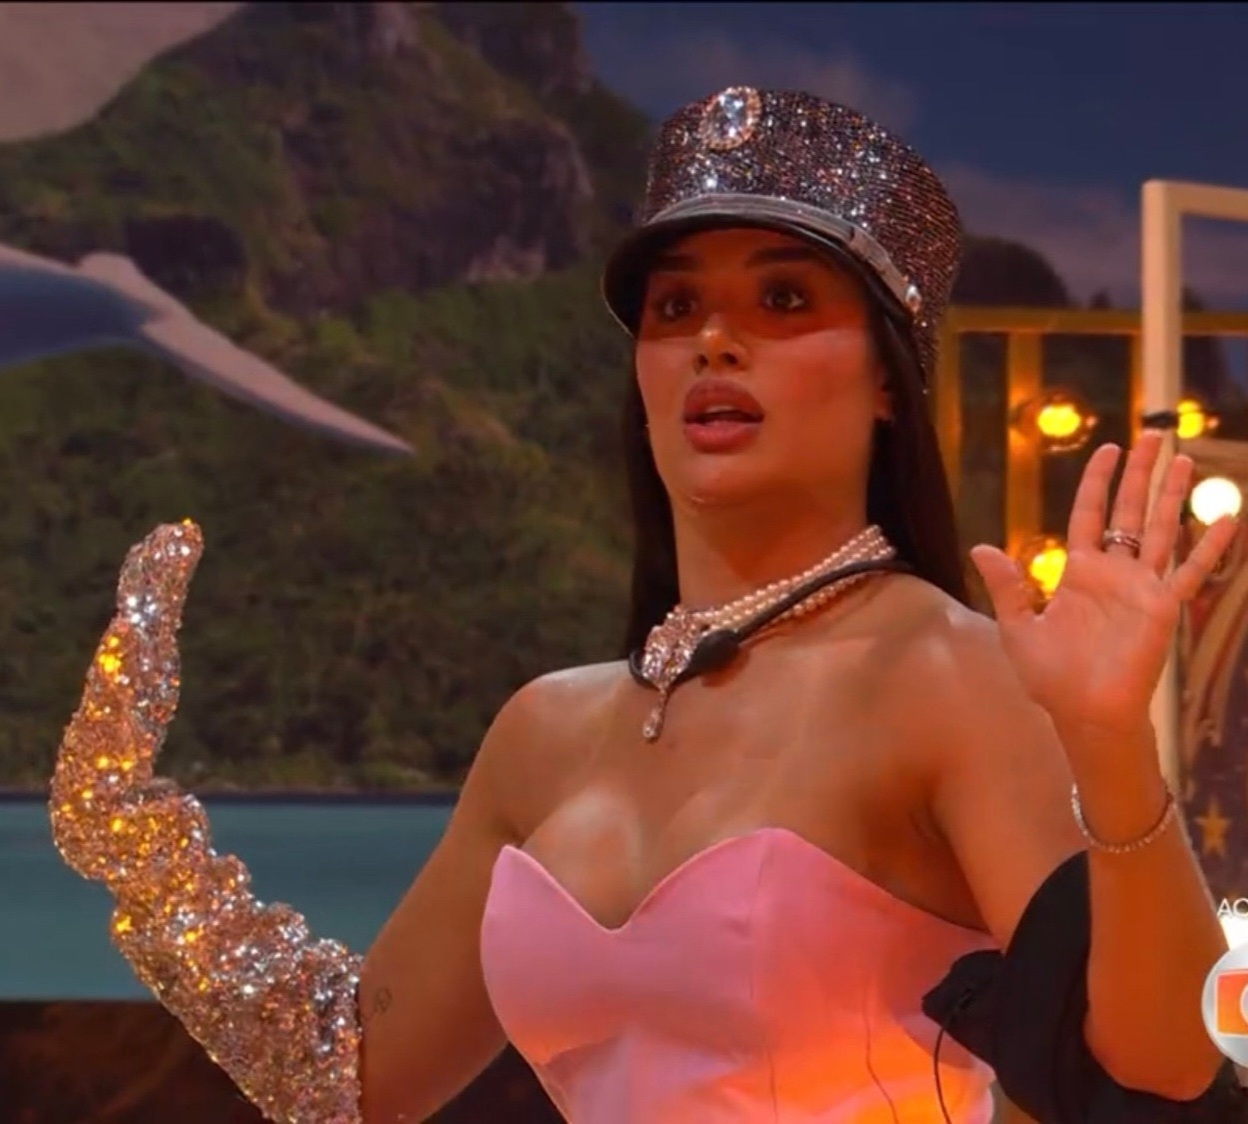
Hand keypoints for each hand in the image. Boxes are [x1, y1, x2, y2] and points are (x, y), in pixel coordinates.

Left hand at [970, 431, 1237, 746]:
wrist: (1082, 711)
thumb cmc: (1050, 676)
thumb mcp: (1017, 626)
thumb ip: (1007, 585)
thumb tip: (981, 547)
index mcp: (1078, 573)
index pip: (1089, 514)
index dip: (1097, 482)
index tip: (1108, 449)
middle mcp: (1113, 573)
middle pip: (1128, 510)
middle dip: (1139, 473)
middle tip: (1152, 434)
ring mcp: (1142, 587)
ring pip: (1161, 529)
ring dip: (1172, 495)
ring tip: (1185, 458)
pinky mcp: (1164, 607)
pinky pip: (1192, 571)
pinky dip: (1211, 545)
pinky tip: (1228, 517)